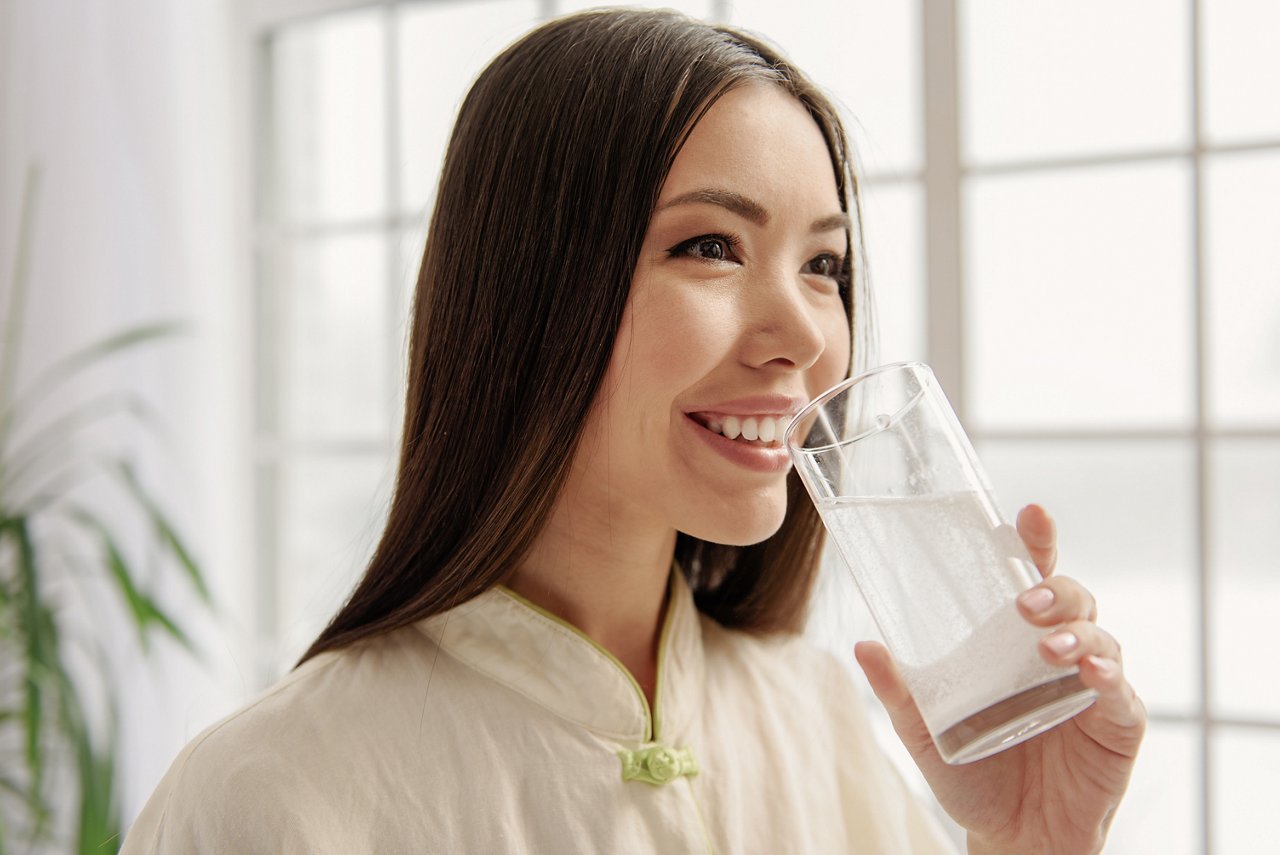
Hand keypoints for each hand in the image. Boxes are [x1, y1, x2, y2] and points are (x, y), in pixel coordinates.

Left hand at [854, 504, 1145, 854]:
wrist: (1011, 838)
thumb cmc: (974, 773)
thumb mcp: (925, 730)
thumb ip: (900, 690)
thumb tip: (864, 644)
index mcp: (1014, 641)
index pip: (1030, 579)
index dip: (1035, 544)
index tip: (1029, 513)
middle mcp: (1057, 652)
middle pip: (1071, 596)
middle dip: (1053, 588)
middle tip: (1024, 602)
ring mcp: (1092, 686)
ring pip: (1098, 636)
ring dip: (1075, 633)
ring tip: (1047, 646)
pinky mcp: (1117, 724)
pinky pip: (1120, 691)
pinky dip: (1106, 677)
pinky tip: (1089, 674)